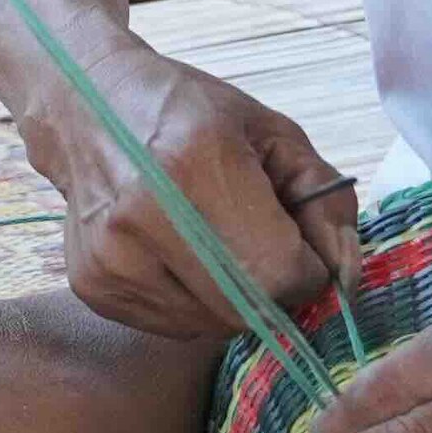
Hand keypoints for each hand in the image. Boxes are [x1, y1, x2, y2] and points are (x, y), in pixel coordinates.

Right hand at [19, 40, 357, 346]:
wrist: (87, 105)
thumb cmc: (192, 114)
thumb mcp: (275, 135)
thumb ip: (326, 205)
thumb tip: (344, 282)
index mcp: (195, 165)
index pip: (280, 274)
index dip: (307, 270)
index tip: (298, 244)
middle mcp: (143, 217)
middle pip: (248, 310)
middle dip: (272, 290)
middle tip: (259, 243)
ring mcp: (110, 258)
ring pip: (212, 327)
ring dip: (233, 299)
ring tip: (212, 241)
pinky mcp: (93, 287)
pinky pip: (174, 327)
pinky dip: (194, 302)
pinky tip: (177, 254)